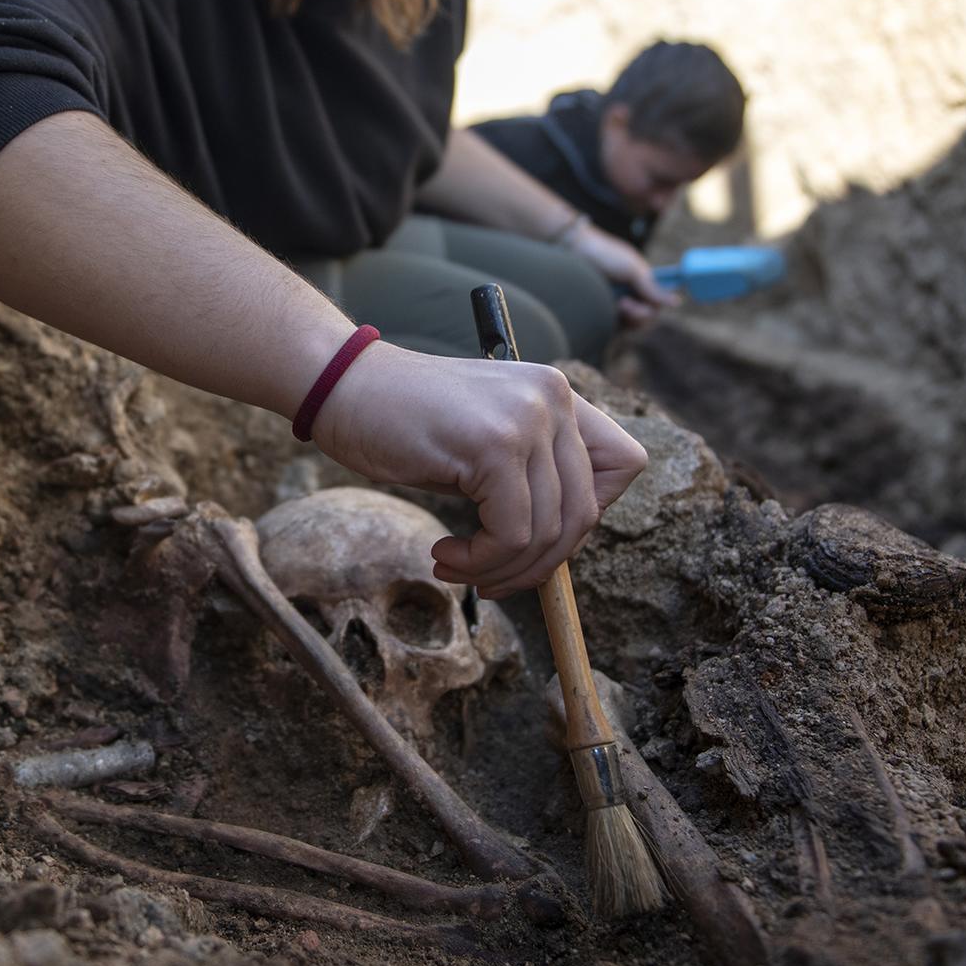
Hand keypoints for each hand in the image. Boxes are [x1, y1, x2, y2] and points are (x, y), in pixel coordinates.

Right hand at [310, 342, 648, 597]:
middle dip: (540, 564)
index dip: (591, 514)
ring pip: (549, 532)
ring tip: (458, 568)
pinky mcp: (495, 445)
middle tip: (490, 580)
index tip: (538, 536)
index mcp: (557, 394)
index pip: (625, 464)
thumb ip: (529, 477)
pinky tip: (445, 554)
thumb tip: (559, 552)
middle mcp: (554, 399)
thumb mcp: (484, 443)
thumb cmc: (401, 422)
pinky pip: (513, 534)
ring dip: (502, 570)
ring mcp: (527, 418)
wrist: (340, 385)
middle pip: (586, 513)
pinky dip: (481, 562)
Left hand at [571, 226, 676, 323]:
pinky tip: (606, 309)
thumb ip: (652, 287)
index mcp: (643, 283)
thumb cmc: (605, 255)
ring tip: (616, 304)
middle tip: (624, 304)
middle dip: (639, 315)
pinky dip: (613, 321)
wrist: (572, 251)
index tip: (642, 303)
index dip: (652, 309)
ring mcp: (617, 304)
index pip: (656, 306)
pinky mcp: (602, 311)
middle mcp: (632, 295)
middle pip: (646, 319)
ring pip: (631, 325)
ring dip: (626, 318)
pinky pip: (614, 326)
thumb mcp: (632, 269)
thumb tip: (677, 302)